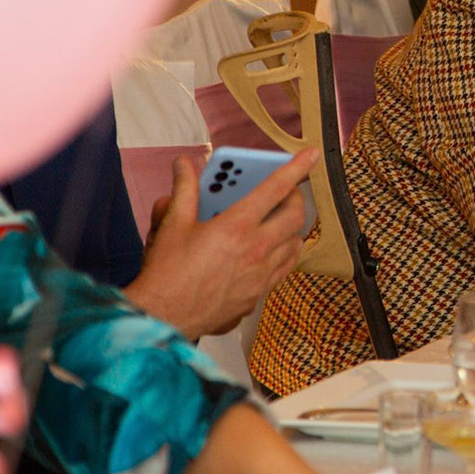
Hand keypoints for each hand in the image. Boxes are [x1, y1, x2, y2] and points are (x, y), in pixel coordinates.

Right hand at [125, 149, 315, 337]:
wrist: (163, 319)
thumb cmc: (166, 273)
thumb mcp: (172, 225)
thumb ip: (185, 190)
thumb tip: (185, 164)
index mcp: (236, 226)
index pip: (275, 189)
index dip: (296, 168)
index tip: (311, 155)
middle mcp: (256, 250)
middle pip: (295, 216)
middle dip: (296, 198)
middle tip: (285, 192)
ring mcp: (261, 275)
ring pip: (295, 243)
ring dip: (292, 227)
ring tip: (278, 219)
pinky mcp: (258, 295)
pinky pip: (284, 269)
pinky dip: (284, 254)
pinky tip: (271, 250)